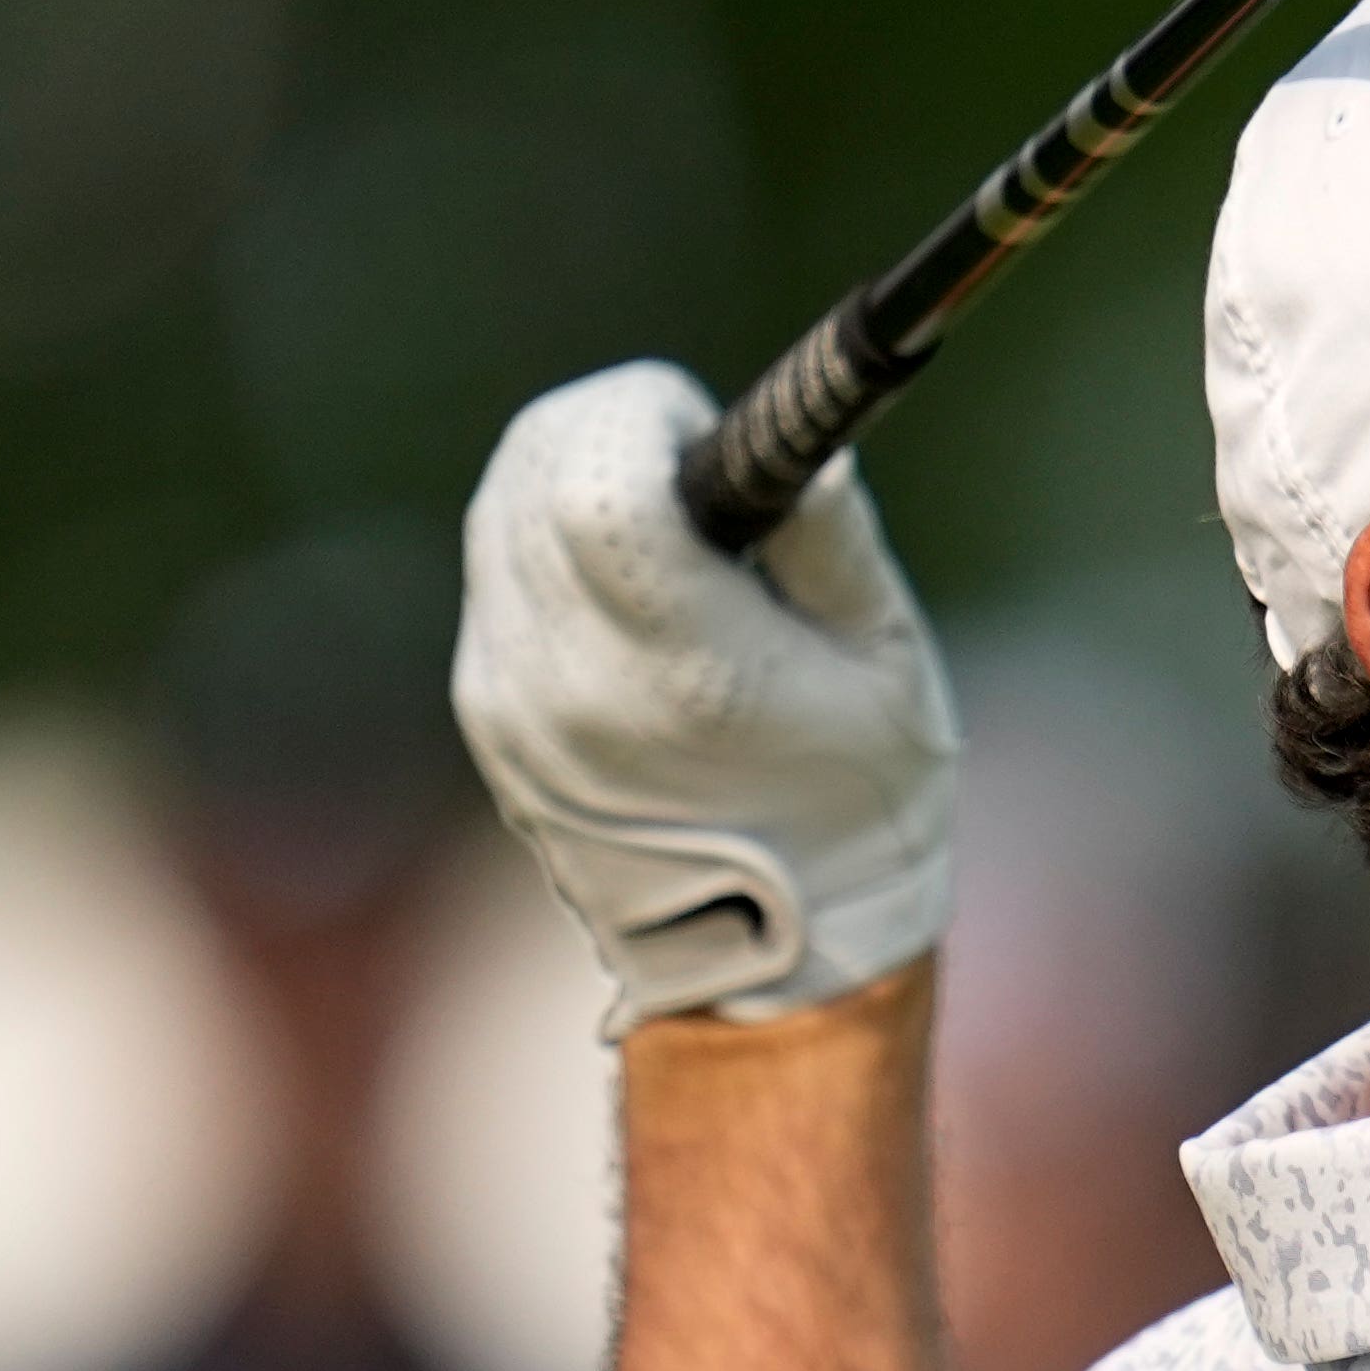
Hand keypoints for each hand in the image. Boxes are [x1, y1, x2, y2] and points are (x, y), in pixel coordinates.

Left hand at [455, 360, 959, 1033]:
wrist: (765, 959)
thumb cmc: (856, 805)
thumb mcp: (884, 666)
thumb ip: (831, 541)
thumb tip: (794, 440)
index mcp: (687, 667)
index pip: (600, 477)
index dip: (645, 411)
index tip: (700, 416)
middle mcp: (572, 682)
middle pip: (534, 470)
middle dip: (607, 424)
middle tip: (682, 446)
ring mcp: (511, 702)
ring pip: (500, 511)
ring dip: (571, 475)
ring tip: (659, 521)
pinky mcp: (485, 713)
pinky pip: (492, 572)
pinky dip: (545, 539)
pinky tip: (620, 582)